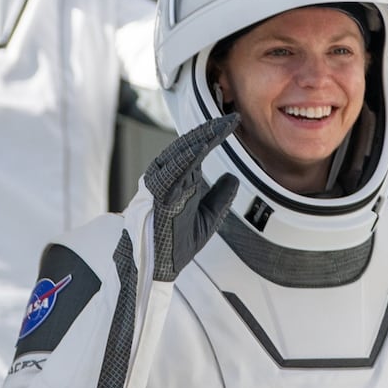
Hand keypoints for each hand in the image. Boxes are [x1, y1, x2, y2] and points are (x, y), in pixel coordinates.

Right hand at [142, 115, 239, 280]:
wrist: (155, 268)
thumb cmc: (174, 244)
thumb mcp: (206, 219)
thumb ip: (219, 198)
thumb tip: (233, 178)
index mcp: (179, 182)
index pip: (197, 152)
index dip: (213, 136)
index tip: (232, 123)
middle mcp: (168, 179)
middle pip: (188, 147)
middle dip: (209, 131)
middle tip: (230, 118)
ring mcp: (160, 187)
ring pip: (178, 155)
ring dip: (197, 139)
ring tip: (217, 127)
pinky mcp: (157, 197)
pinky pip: (170, 173)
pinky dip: (183, 159)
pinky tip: (199, 149)